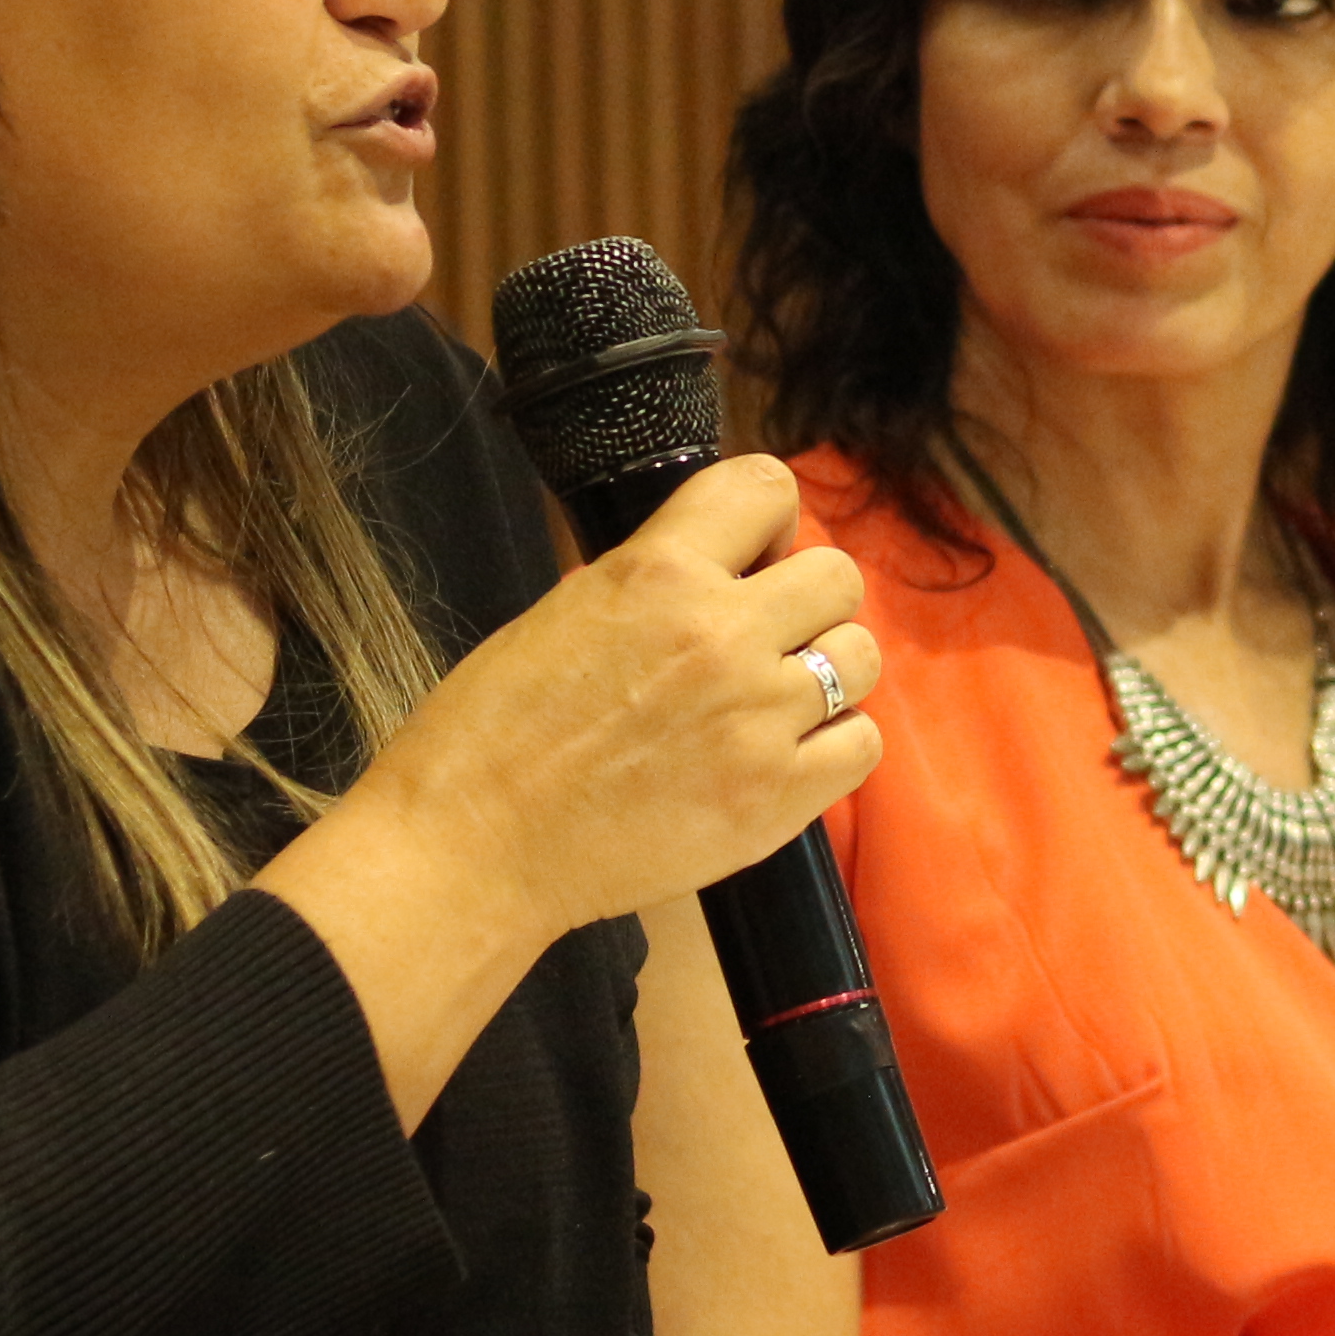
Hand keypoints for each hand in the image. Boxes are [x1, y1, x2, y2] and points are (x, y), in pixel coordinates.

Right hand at [355, 458, 881, 948]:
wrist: (473, 847)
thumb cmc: (491, 734)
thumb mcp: (565, 610)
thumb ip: (653, 581)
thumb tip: (716, 566)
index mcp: (659, 573)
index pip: (766, 488)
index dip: (769, 522)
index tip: (754, 557)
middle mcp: (722, 634)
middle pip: (838, 577)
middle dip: (807, 600)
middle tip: (766, 637)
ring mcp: (757, 717)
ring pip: (861, 657)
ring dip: (827, 671)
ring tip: (774, 700)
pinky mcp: (775, 797)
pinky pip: (862, 745)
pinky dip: (834, 746)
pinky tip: (786, 754)